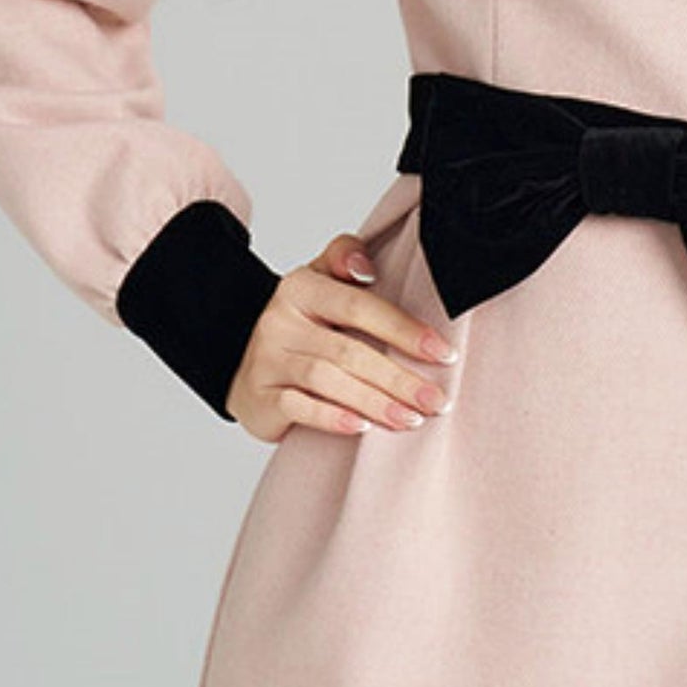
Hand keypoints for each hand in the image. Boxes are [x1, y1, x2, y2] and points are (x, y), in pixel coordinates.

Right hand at [225, 232, 458, 442]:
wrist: (243, 362)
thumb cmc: (300, 325)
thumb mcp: (320, 282)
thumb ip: (345, 258)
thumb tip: (365, 267)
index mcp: (301, 288)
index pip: (359, 306)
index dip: (404, 330)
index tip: (444, 354)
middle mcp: (280, 321)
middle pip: (349, 351)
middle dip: (399, 378)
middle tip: (436, 400)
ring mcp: (267, 361)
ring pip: (327, 381)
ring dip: (375, 402)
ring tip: (411, 419)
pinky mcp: (260, 398)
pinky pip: (298, 408)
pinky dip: (332, 419)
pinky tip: (362, 428)